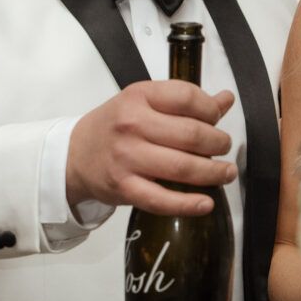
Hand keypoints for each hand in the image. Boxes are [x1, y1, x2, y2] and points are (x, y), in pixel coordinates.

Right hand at [66, 79, 236, 215]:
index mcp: (139, 96)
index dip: (210, 109)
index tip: (217, 118)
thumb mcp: (144, 102)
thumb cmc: (114, 127)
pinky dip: (188, 204)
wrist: (74, 155)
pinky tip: (206, 202)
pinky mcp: (124, 187)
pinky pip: (162, 200)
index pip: (187, 97)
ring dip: (213, 172)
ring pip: (182, 167)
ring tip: (226, 172)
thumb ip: (185, 101)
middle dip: (218, 142)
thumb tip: (226, 99)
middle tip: (224, 147)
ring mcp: (127, 158)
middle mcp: (132, 125)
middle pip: (190, 134)